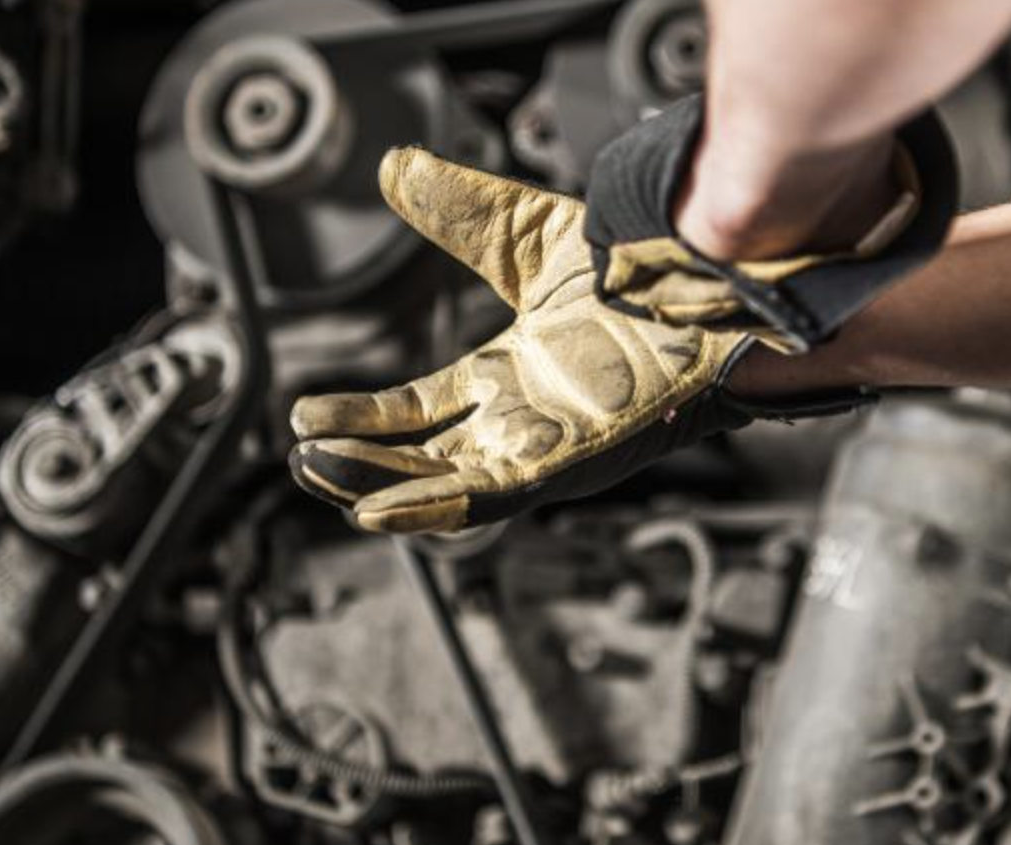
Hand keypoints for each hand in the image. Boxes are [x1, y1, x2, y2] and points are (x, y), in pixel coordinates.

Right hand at [289, 148, 802, 533]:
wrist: (705, 275)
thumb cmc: (639, 266)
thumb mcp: (523, 238)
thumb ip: (459, 213)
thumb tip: (392, 167)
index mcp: (508, 375)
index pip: (418, 411)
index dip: (362, 418)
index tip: (306, 415)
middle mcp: (522, 418)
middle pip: (424, 459)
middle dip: (361, 466)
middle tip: (305, 461)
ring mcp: (546, 443)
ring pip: (449, 486)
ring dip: (383, 489)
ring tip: (323, 477)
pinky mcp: (573, 459)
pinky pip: (496, 496)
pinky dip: (437, 508)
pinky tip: (381, 511)